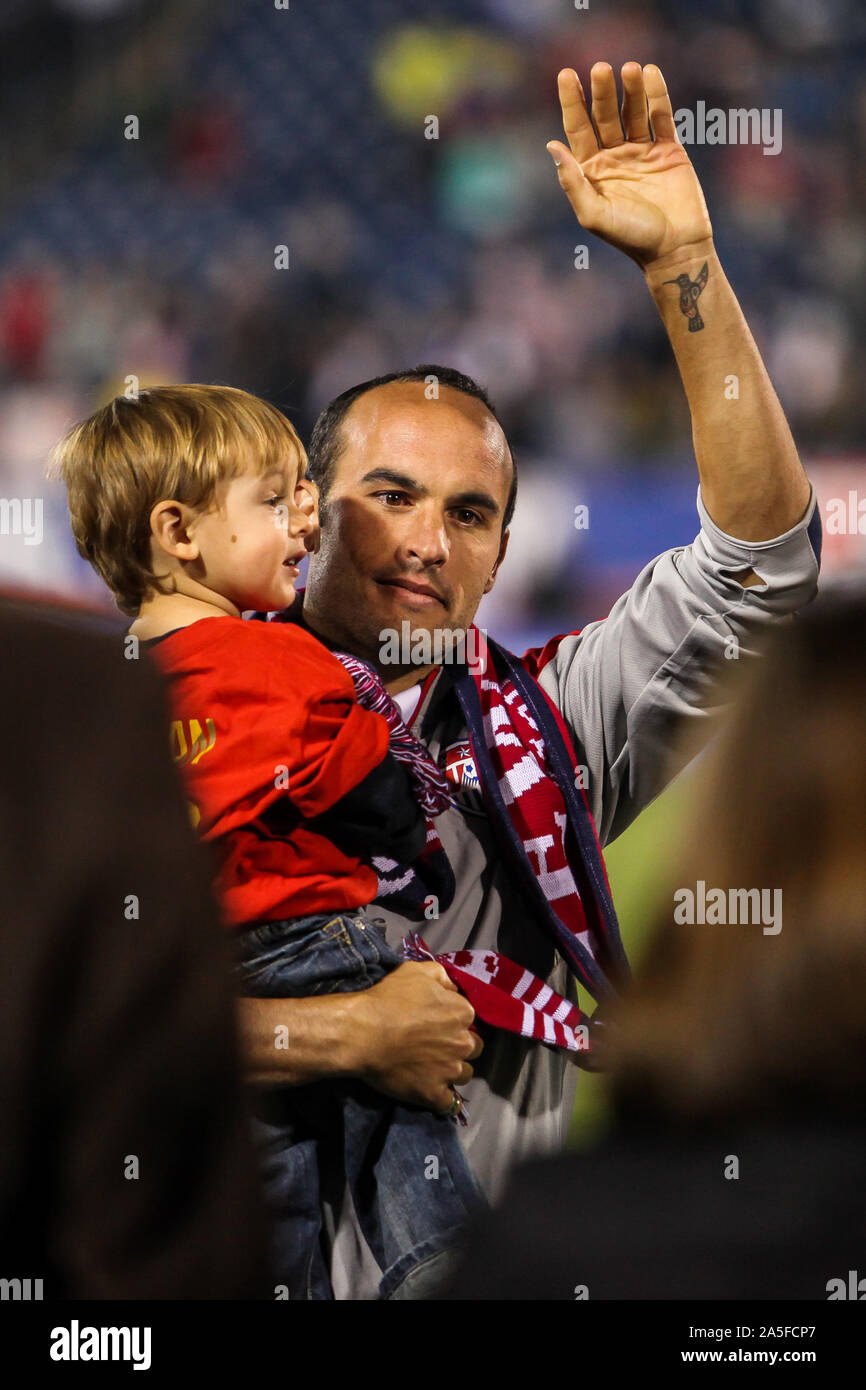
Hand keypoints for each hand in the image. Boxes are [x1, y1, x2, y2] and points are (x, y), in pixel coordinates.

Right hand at [352, 961, 482, 1112]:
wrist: (362, 1033)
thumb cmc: (388, 998)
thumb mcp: (416, 970)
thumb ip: (442, 977)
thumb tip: (452, 989)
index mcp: (462, 1013)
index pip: (468, 1019)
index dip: (453, 1022)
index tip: (436, 1023)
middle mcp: (463, 1043)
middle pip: (473, 1048)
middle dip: (458, 1046)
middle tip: (435, 1046)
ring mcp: (450, 1071)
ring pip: (464, 1074)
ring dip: (452, 1071)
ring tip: (432, 1069)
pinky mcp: (434, 1094)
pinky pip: (449, 1103)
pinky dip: (442, 1098)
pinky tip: (432, 1092)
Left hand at [546, 62, 713, 270]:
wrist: (674, 248)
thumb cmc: (630, 237)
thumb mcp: (594, 214)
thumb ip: (572, 182)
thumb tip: (552, 145)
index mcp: (592, 170)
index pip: (578, 128)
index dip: (572, 101)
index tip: (566, 73)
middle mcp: (614, 156)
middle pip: (605, 115)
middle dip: (602, 92)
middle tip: (600, 69)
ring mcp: (642, 150)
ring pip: (633, 111)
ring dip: (630, 89)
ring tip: (629, 68)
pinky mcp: (669, 149)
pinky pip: (661, 117)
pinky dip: (657, 96)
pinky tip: (650, 74)